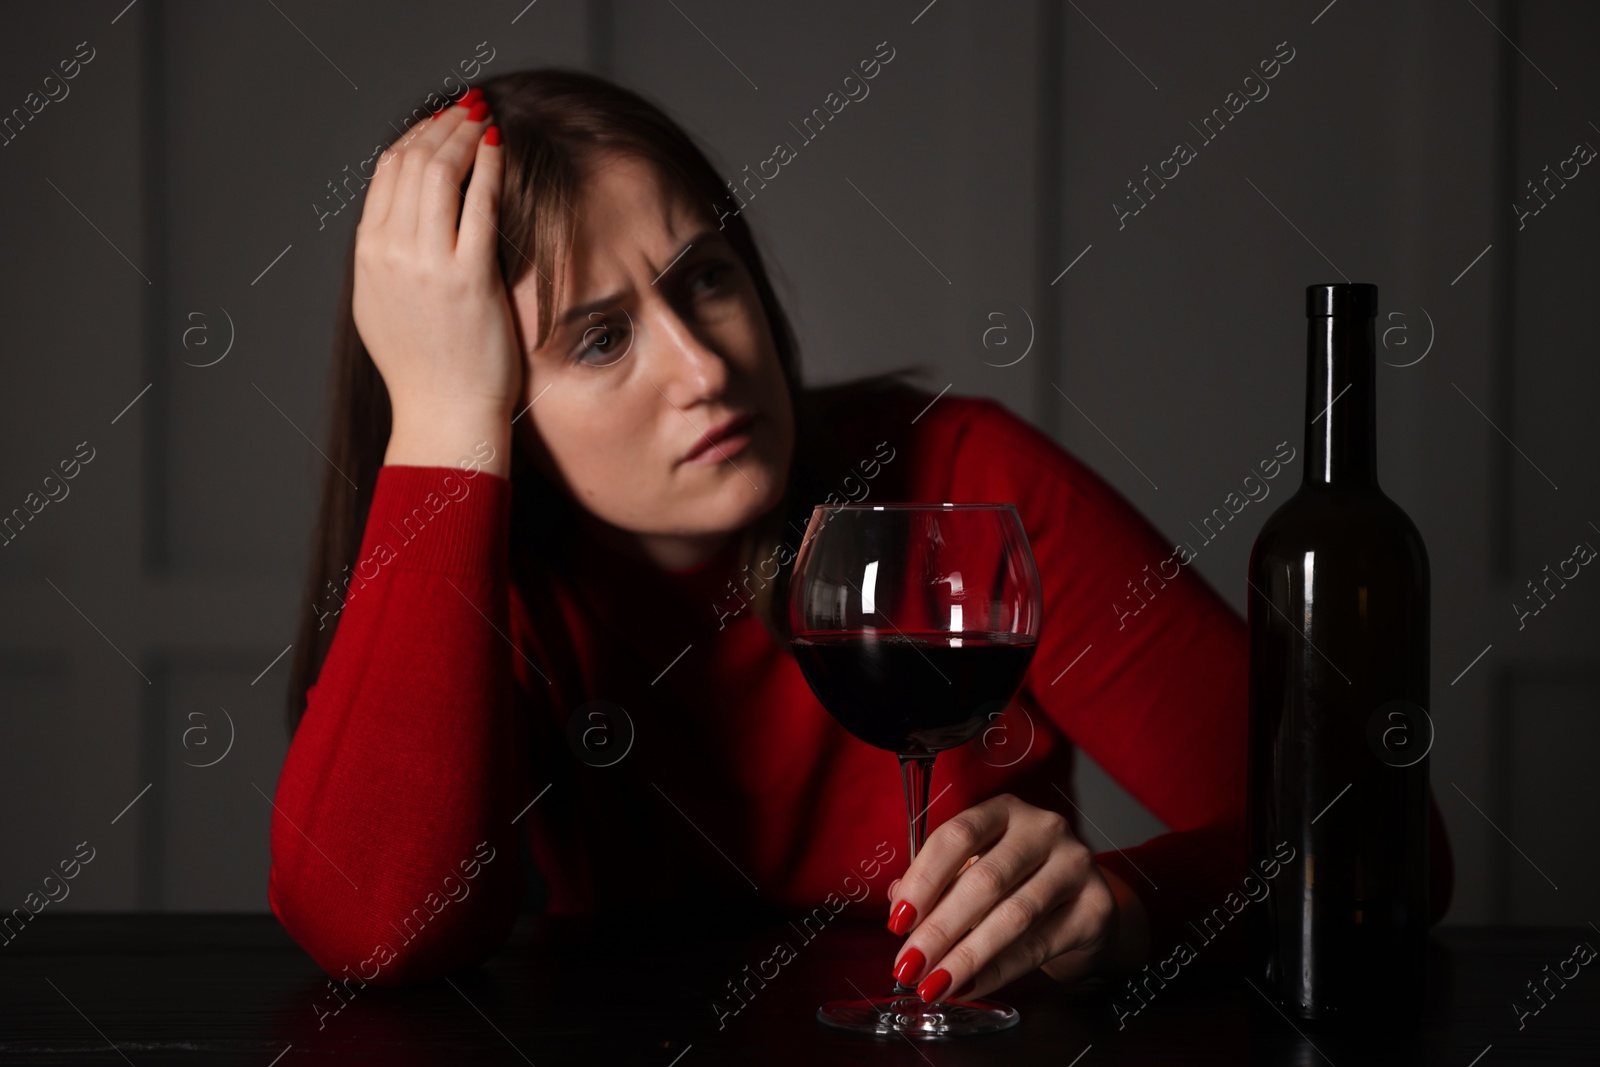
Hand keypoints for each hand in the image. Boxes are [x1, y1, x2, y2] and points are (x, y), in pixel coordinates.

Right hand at [354, 91, 518, 474]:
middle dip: (443, 125)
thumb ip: (388, 256)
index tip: (441, 121)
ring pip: (440, 173)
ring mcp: (427, 264)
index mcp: (368, 255)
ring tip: (485, 119)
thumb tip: (400, 217)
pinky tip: (501, 149)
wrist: (444, 415)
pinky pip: (479, 205)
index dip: (416, 136)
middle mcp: (390, 253)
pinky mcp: (467, 278)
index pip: (386, 172)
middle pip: (412, 162)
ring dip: (465, 136)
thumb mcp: (384, 303)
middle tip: (469, 108)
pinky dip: (489, 167)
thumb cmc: (425, 367)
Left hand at [884, 793, 1149, 1002]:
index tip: (897, 920)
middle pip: (983, 879)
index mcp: (1005, 810)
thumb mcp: (977, 869)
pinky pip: (1038, 946)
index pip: (957, 836)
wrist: (1086, 907)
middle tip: (908, 964)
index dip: (923, 879)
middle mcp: (1044, 829)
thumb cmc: (1020, 883)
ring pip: (1012, 916)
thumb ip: (940, 881)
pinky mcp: (1096, 908)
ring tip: (934, 983)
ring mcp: (1075, 865)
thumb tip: (898, 901)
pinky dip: (998, 971)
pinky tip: (969, 986)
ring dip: (966, 956)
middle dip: (939, 928)